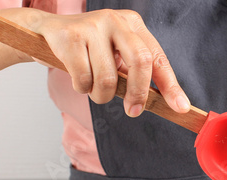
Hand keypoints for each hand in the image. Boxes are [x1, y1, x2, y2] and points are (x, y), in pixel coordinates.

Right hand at [25, 9, 189, 116]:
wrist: (46, 32)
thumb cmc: (89, 51)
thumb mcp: (118, 59)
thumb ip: (139, 77)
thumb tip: (169, 105)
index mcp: (134, 25)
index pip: (158, 59)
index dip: (171, 86)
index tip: (180, 108)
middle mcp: (116, 20)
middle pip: (140, 62)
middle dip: (138, 94)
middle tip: (133, 111)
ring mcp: (93, 25)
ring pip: (108, 78)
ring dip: (101, 96)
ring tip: (94, 89)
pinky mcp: (70, 35)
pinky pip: (84, 78)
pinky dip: (82, 88)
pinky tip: (78, 79)